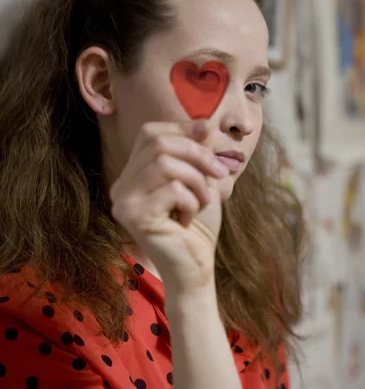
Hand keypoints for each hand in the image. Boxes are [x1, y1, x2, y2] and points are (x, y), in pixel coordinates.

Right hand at [109, 121, 228, 291]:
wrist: (195, 267)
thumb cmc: (198, 226)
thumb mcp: (201, 180)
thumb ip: (197, 152)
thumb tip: (203, 122)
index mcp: (133, 174)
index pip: (150, 133)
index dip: (182, 130)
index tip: (210, 137)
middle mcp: (122, 185)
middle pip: (159, 144)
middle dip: (198, 154)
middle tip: (219, 174)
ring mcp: (123, 201)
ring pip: (164, 164)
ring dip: (196, 180)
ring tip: (202, 202)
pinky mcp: (133, 217)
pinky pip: (172, 189)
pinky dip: (192, 201)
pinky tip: (188, 220)